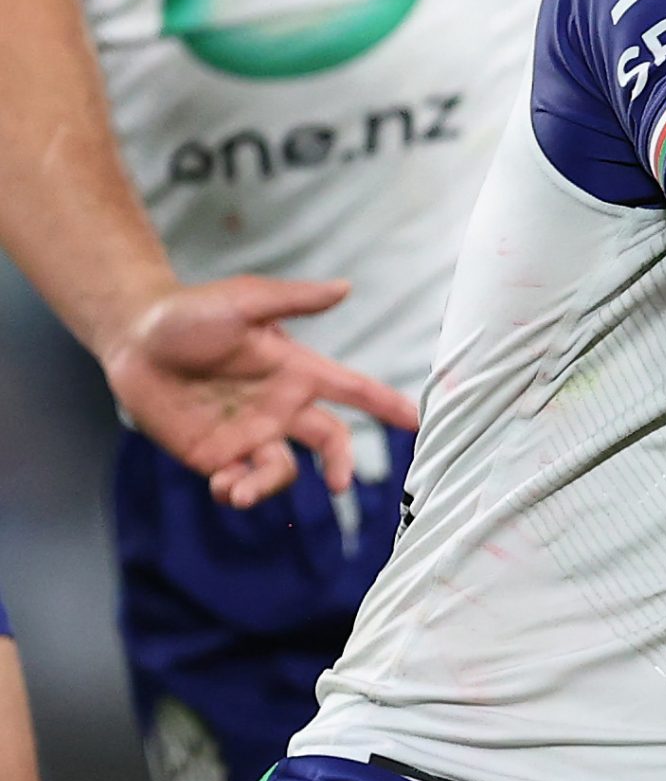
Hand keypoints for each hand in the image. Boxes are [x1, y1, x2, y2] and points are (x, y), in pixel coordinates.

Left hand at [100, 277, 421, 508]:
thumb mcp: (244, 301)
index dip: (387, 405)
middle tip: (340, 484)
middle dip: (341, 464)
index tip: (416, 422)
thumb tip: (346, 288)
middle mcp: (280, 406)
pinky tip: (220, 485)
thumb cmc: (190, 314)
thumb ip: (294, 300)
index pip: (354, 389)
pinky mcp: (215, 455)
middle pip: (329, 440)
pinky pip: (239, 484)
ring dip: (267, 487)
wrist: (134, 341)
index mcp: (296, 371)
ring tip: (237, 491)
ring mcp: (249, 433)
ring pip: (283, 471)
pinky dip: (235, 492)